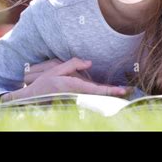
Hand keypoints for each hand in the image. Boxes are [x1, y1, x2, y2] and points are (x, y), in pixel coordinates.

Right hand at [0, 58, 131, 101]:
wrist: (32, 98)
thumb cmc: (43, 84)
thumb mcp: (56, 69)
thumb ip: (73, 64)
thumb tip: (89, 63)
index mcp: (74, 86)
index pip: (96, 89)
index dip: (110, 90)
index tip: (122, 90)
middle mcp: (78, 93)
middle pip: (100, 94)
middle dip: (114, 92)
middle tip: (129, 90)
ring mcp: (77, 97)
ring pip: (95, 94)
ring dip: (106, 92)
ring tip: (119, 89)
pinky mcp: (76, 97)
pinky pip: (90, 94)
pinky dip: (98, 92)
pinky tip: (106, 89)